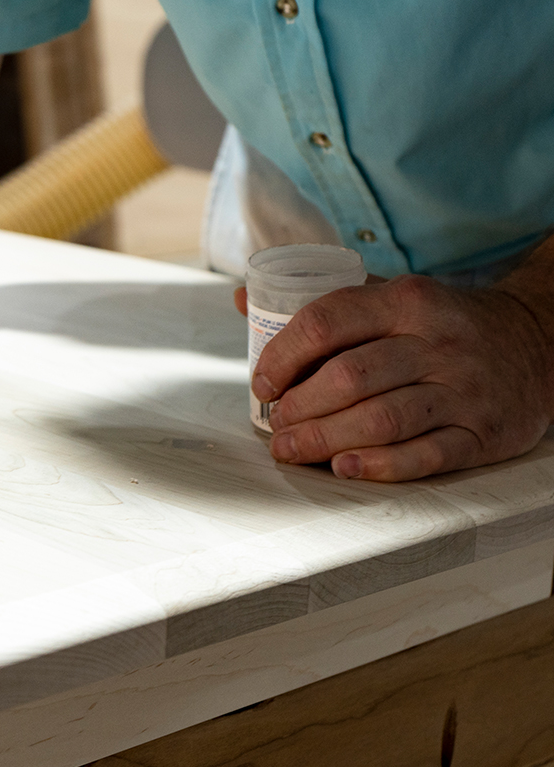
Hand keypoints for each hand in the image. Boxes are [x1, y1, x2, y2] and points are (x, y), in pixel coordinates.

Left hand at [242, 275, 553, 480]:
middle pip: (350, 377)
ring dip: (325, 439)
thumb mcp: (393, 297)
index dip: (283, 355)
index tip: (262, 383)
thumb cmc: (442, 325)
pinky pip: (427, 455)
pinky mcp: (484, 433)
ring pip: (383, 419)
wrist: (539, 341)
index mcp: (406, 301)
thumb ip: (325, 303)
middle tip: (276, 425)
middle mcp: (437, 343)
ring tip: (291, 449)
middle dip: (300, 406)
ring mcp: (464, 389)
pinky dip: (381, 465)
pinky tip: (345, 468)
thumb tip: (243, 300)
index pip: (328, 321)